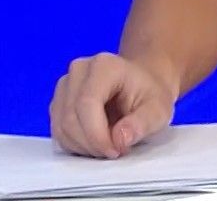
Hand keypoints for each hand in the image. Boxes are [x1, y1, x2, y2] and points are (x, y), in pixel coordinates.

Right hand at [49, 52, 176, 157]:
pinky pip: (58, 130)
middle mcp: (80, 70)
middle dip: (91, 143)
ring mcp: (66, 85)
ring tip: (108, 145)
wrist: (142, 84)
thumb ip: (142, 124)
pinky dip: (75, 144)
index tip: (115, 150)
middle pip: (70, 117)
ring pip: (61, 126)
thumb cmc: (150, 94)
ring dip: (83, 146)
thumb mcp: (159, 110)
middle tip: (115, 151)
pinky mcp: (59, 101)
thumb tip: (120, 139)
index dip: (96, 134)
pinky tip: (95, 142)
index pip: (87, 103)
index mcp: (105, 66)